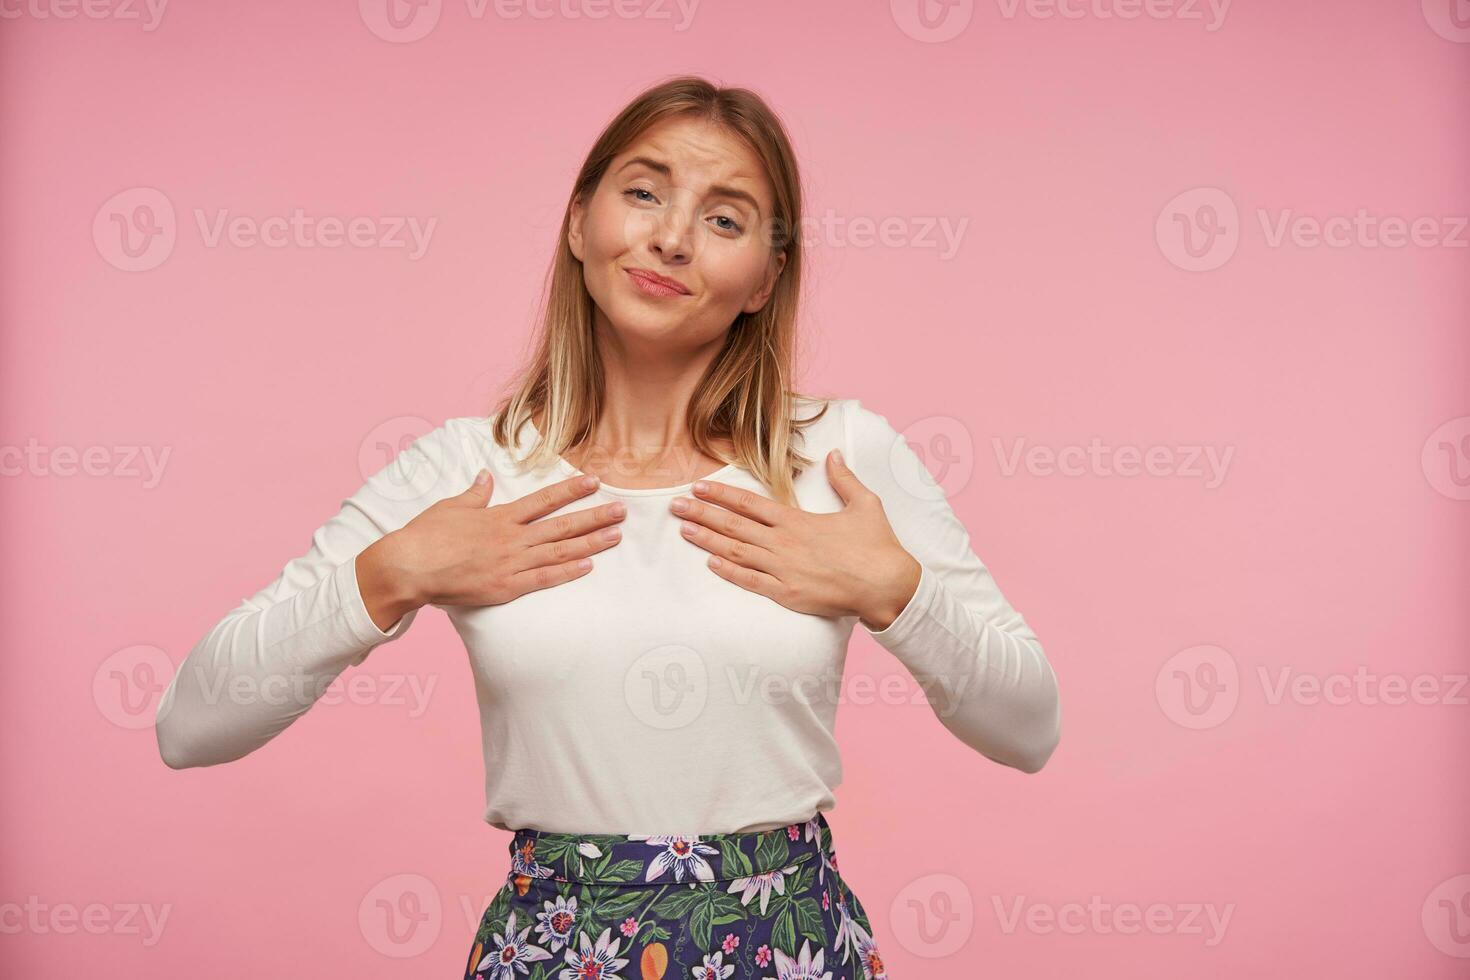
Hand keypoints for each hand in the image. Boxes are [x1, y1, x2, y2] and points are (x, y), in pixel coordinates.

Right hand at [359, 469, 625, 625]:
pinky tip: (588, 566)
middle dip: (594, 516)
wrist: (410, 568)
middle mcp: (512, 537)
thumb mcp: (451, 507)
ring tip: (615, 536)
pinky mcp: (506, 587)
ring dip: (590, 543)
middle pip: (561, 525)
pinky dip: (567, 572)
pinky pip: (543, 578)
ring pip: (559, 551)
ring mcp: (511, 563)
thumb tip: (485, 476)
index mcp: (500, 516)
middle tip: (622, 510)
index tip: (594, 482)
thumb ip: (474, 493)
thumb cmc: (426, 536)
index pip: (544, 500)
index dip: (571, 490)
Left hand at [670, 449, 921, 627]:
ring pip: (736, 551)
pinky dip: (728, 572)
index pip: (749, 503)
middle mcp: (784, 543)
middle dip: (702, 513)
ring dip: (708, 539)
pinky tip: (710, 562)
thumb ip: (844, 478)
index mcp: (797, 520)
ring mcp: (783, 570)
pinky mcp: (787, 594)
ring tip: (684, 530)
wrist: (887, 586)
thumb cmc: (878, 546)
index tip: (698, 487)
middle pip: (734, 525)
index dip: (721, 494)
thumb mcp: (865, 504)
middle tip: (674, 506)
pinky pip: (750, 582)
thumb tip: (834, 454)